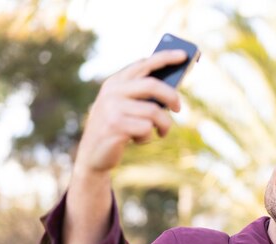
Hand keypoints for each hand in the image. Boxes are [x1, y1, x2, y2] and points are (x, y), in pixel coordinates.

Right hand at [74, 49, 187, 174]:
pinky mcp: (115, 126)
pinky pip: (146, 128)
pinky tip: (138, 140)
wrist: (92, 155)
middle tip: (179, 108)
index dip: (165, 58)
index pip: (143, 64)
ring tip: (161, 132)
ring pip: (154, 111)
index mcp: (115, 83)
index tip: (184, 55)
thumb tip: (172, 89)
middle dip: (171, 96)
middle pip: (153, 85)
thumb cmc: (116, 129)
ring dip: (163, 125)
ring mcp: (112, 108)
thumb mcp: (125, 107)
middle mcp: (112, 92)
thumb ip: (141, 96)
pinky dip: (148, 137)